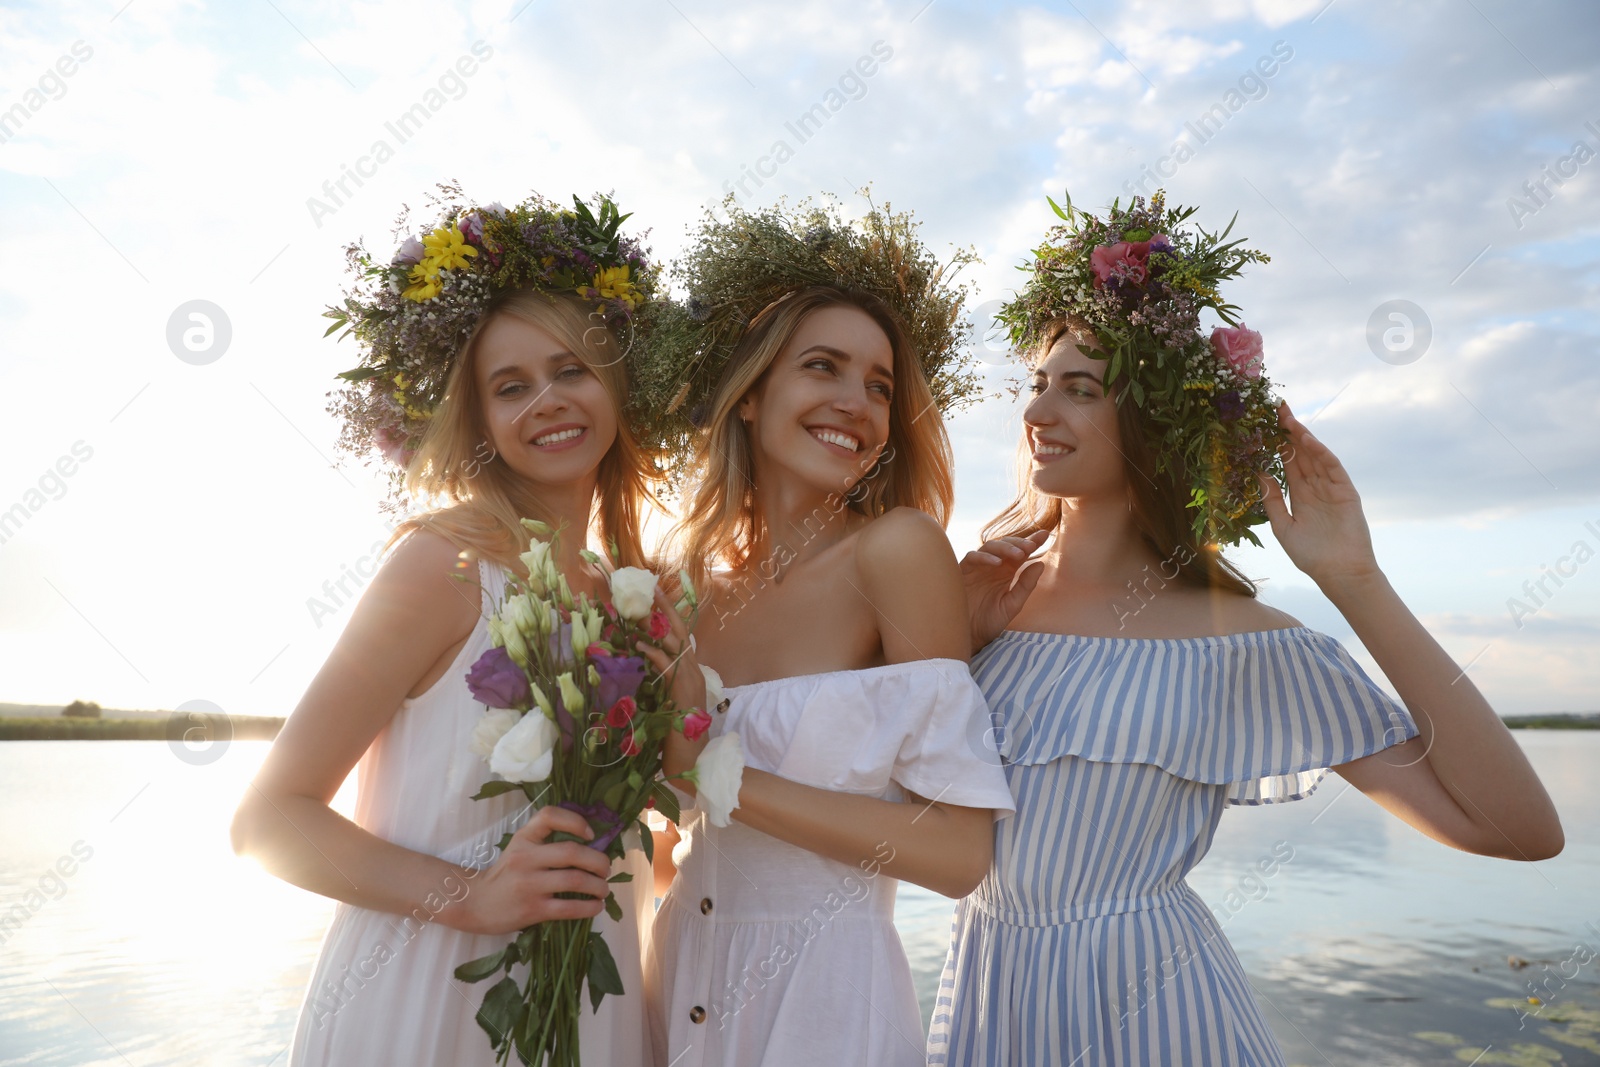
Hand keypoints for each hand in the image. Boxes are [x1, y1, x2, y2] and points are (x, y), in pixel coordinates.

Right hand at [452, 804, 611, 934]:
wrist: (476, 904)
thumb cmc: (506, 874)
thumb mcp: (520, 847)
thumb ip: (546, 841)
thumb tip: (592, 844)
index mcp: (523, 838)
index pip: (549, 816)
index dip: (575, 821)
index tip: (591, 835)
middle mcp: (525, 858)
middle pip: (572, 852)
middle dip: (598, 861)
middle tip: (606, 869)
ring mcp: (529, 884)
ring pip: (575, 880)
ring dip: (598, 885)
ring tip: (604, 889)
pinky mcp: (532, 909)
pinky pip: (569, 908)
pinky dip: (590, 907)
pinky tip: (597, 906)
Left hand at [632, 587, 708, 785]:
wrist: (692, 760)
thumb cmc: (674, 733)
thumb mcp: (664, 699)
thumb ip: (658, 680)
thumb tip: (640, 663)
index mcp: (690, 671)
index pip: (679, 635)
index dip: (667, 615)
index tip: (652, 595)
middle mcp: (694, 671)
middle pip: (680, 630)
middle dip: (664, 608)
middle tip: (648, 588)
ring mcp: (691, 680)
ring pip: (675, 644)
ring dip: (655, 626)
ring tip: (637, 610)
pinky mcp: (684, 692)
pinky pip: (669, 667)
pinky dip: (655, 655)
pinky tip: (640, 647)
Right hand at [959, 529, 1048, 649]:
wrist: (969, 637)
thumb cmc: (989, 622)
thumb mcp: (1013, 605)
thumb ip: (1026, 585)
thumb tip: (1040, 563)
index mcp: (1006, 572)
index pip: (1021, 552)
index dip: (1032, 541)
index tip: (1046, 534)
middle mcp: (992, 566)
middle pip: (1006, 545)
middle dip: (1019, 543)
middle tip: (1031, 546)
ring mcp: (977, 567)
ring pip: (990, 546)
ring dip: (1005, 548)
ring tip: (1018, 555)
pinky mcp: (962, 572)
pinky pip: (972, 557)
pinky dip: (984, 557)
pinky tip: (997, 563)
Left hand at [1258, 402, 1381, 589]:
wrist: (1339, 574)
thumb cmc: (1311, 555)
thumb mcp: (1283, 526)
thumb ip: (1272, 499)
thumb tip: (1258, 474)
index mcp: (1299, 495)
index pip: (1286, 463)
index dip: (1275, 444)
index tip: (1263, 425)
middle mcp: (1315, 487)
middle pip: (1300, 453)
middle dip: (1288, 432)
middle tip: (1275, 408)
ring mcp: (1331, 488)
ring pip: (1315, 456)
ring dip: (1302, 437)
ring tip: (1288, 418)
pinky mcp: (1346, 491)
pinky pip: (1332, 467)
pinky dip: (1321, 453)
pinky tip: (1308, 440)